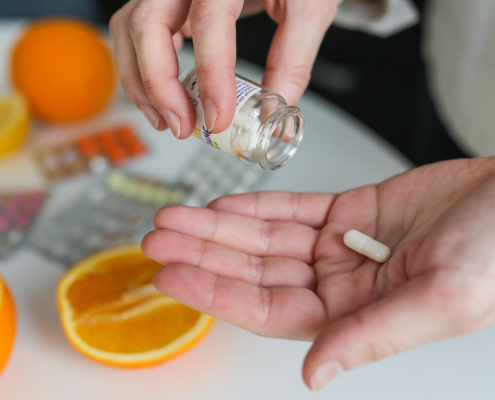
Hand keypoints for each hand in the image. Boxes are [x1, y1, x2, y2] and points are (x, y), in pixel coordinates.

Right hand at [109, 0, 338, 136]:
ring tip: (169, 120)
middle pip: (147, 24)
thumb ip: (292, 60)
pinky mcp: (169, 2)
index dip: (211, 75)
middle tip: (183, 126)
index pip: (209, 20)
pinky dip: (143, 70)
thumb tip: (270, 113)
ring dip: (142, 83)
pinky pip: (137, 33)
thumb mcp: (309, 7)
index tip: (219, 117)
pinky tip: (166, 97)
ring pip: (130, 30)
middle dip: (159, 85)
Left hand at [143, 157, 494, 389]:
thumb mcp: (441, 298)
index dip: (215, 292)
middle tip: (158, 238)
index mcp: (355, 316)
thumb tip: (318, 375)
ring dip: (220, 227)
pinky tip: (224, 205)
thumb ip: (374, 335)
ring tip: (176, 217)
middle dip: (204, 253)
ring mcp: (340, 247)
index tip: (172, 275)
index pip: (267, 309)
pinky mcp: (348, 213)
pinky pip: (292, 210)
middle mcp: (340, 284)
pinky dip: (257, 206)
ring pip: (265, 238)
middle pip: (255, 271)